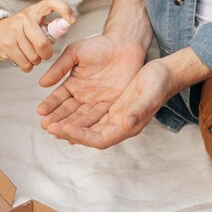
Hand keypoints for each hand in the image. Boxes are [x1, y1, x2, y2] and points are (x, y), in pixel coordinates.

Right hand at [0, 0, 74, 71]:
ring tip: (31, 55)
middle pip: (42, 43)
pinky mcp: (7, 45)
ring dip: (36, 61)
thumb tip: (63, 31)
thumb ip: (48, 26)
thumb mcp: (33, 22)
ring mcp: (14, 31)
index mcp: (34, 10)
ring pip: (34, 56)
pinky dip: (28, 66)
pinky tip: (24, 60)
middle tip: (45, 54)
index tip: (72, 20)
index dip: (64, 9)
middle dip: (47, 54)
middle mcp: (24, 18)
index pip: (51, 2)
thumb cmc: (20, 29)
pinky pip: (25, 64)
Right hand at [37, 33, 146, 133]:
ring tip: (59, 132)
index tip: (40, 111)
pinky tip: (80, 135)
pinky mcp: (112, 107)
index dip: (50, 105)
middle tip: (46, 127)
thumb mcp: (75, 52)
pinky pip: (100, 119)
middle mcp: (83, 98)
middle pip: (68, 112)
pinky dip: (90, 128)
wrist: (124, 45)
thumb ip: (60, 67)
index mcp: (73, 85)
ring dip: (71, 127)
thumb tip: (42, 83)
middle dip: (57, 120)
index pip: (58, 98)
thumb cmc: (99, 46)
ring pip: (82, 119)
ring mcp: (97, 103)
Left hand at [51, 58, 173, 148]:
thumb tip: (127, 122)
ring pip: (86, 123)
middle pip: (88, 133)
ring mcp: (113, 115)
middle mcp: (118, 124)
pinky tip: (63, 110)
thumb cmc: (159, 84)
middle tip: (48, 126)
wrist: (164, 73)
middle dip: (68, 131)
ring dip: (68, 122)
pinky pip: (89, 112)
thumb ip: (139, 109)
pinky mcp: (110, 104)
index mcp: (128, 126)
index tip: (65, 128)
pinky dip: (75, 112)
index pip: (100, 139)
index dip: (82, 136)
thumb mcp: (150, 94)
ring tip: (48, 120)